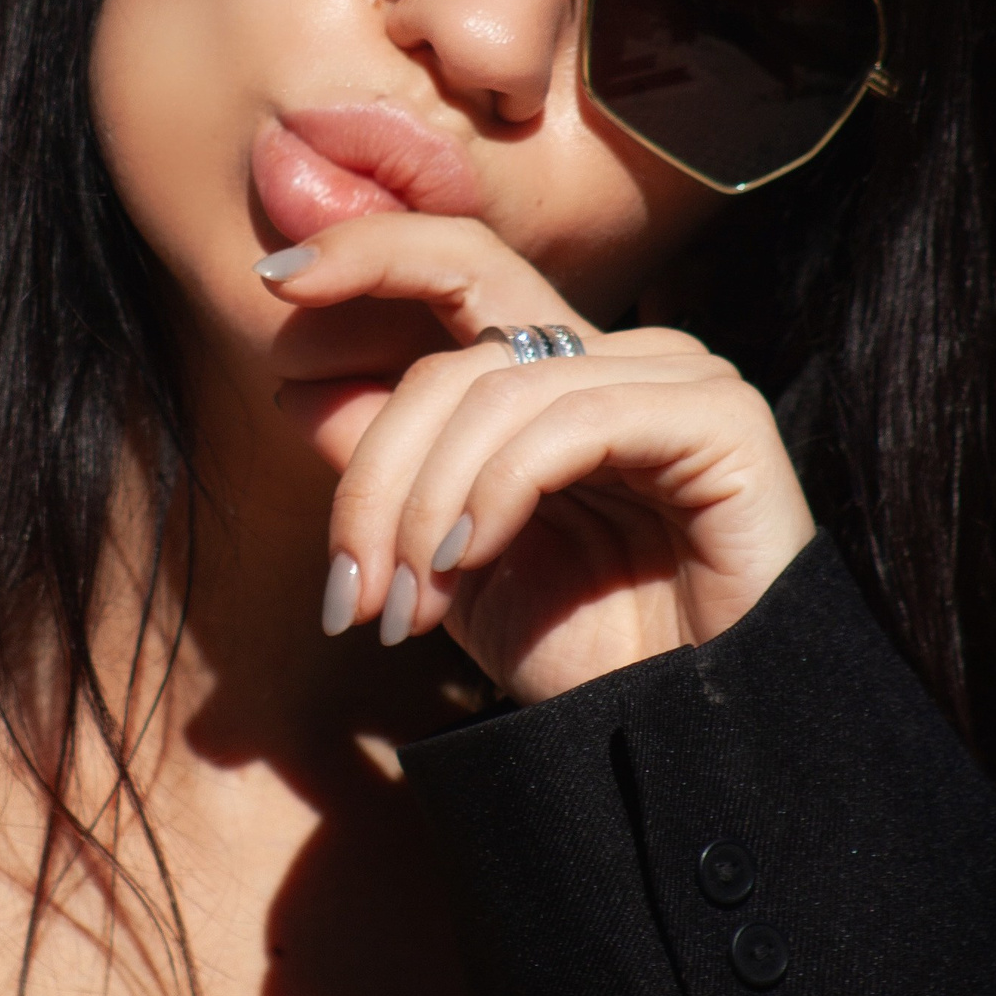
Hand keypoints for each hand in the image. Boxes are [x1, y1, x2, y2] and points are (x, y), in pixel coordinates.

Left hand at [263, 216, 814, 702]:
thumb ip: (388, 471)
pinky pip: (573, 420)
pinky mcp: (720, 417)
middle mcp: (618, 357)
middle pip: (455, 355)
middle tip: (349, 589)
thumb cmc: (583, 656)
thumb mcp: (448, 562)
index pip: (459, 268)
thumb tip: (294, 383)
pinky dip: (498, 490)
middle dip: (377, 468)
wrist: (684, 744)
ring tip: (405, 609)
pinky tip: (469, 559)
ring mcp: (676, 377)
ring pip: (497, 391)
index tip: (275, 278)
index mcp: (556, 374)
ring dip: (425, 506)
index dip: (369, 251)